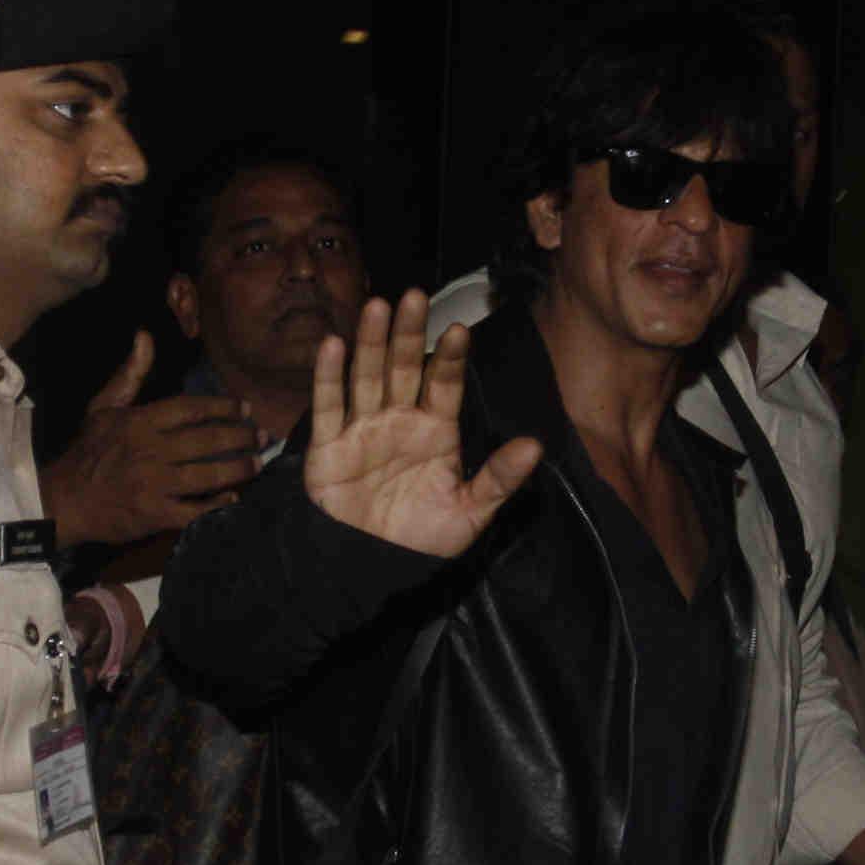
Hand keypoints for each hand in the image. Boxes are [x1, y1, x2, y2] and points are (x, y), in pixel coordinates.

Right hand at [45, 335, 266, 550]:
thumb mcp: (103, 408)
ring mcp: (153, 484)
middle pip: (206, 439)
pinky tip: (234, 499)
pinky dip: (216, 506)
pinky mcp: (154, 515)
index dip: (223, 407)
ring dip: (237, 469)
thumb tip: (145, 335)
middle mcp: (149, 450)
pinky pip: (194, 511)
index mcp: (140, 422)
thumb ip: (130, 374)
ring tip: (257, 465)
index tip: (246, 408)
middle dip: (241, 436)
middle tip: (263, 436)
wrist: (63, 500)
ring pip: (207, 474)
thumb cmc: (87, 452)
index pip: (191, 409)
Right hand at [300, 293, 540, 561]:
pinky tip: (334, 344)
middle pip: (402, 368)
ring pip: (366, 376)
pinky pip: (329, 406)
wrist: (376, 568)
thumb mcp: (471, 512)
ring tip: (377, 306)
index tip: (458, 329)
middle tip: (414, 296)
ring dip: (370, 342)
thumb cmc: (424, 539)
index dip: (448, 358)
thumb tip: (535, 446)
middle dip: (407, 333)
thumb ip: (500, 478)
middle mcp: (398, 421)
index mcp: (435, 431)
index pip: (443, 385)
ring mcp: (362, 429)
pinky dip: (329, 376)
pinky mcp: (329, 446)